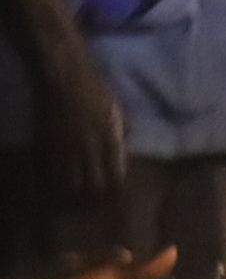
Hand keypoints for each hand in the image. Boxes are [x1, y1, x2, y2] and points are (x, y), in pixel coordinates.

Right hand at [36, 55, 123, 197]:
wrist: (62, 75)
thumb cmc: (93, 87)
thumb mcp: (116, 108)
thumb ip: (122, 128)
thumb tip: (128, 142)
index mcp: (109, 139)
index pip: (115, 176)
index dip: (115, 191)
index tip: (116, 197)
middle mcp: (88, 148)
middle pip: (93, 186)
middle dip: (95, 197)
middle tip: (95, 203)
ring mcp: (65, 148)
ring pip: (69, 185)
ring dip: (72, 195)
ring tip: (74, 201)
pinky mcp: (44, 144)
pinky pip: (47, 172)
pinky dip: (50, 183)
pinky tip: (52, 188)